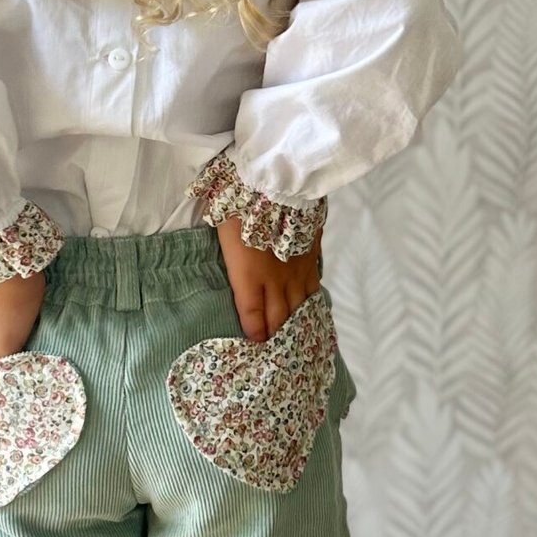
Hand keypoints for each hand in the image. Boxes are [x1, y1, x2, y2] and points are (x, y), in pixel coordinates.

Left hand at [214, 215, 322, 341]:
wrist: (276, 183)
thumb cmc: (239, 203)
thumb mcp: (222, 230)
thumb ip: (229, 254)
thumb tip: (227, 259)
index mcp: (249, 277)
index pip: (252, 316)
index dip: (255, 333)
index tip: (256, 343)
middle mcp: (274, 280)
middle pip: (278, 318)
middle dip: (276, 337)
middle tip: (276, 353)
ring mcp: (296, 270)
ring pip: (298, 307)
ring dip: (295, 324)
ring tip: (296, 340)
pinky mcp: (311, 258)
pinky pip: (313, 287)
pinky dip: (311, 303)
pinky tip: (311, 311)